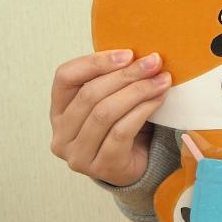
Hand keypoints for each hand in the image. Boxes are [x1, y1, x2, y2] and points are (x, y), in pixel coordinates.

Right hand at [49, 49, 170, 186]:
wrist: (136, 166)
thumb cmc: (124, 125)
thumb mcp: (113, 99)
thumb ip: (116, 79)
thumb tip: (143, 55)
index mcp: (58, 111)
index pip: (65, 77)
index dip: (95, 62)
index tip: (128, 53)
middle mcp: (61, 134)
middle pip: (89, 95)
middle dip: (126, 75)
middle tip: (154, 62)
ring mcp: (78, 155)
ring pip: (105, 113)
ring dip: (138, 91)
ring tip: (162, 80)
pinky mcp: (101, 167)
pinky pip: (121, 132)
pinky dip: (142, 111)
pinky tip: (158, 100)